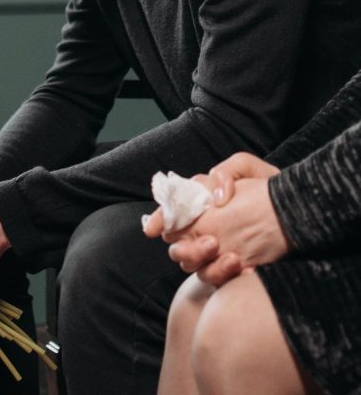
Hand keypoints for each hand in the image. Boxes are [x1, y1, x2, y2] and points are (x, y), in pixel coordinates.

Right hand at [143, 154, 286, 285]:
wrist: (298, 214)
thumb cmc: (270, 188)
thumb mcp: (248, 168)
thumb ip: (225, 172)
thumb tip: (215, 197)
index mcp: (201, 204)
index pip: (170, 213)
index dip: (158, 220)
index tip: (152, 229)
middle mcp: (204, 230)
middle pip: (177, 247)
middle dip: (187, 249)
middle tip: (212, 242)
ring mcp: (217, 253)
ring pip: (195, 268)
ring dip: (209, 265)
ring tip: (234, 258)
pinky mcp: (232, 271)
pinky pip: (220, 282)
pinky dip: (229, 278)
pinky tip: (247, 270)